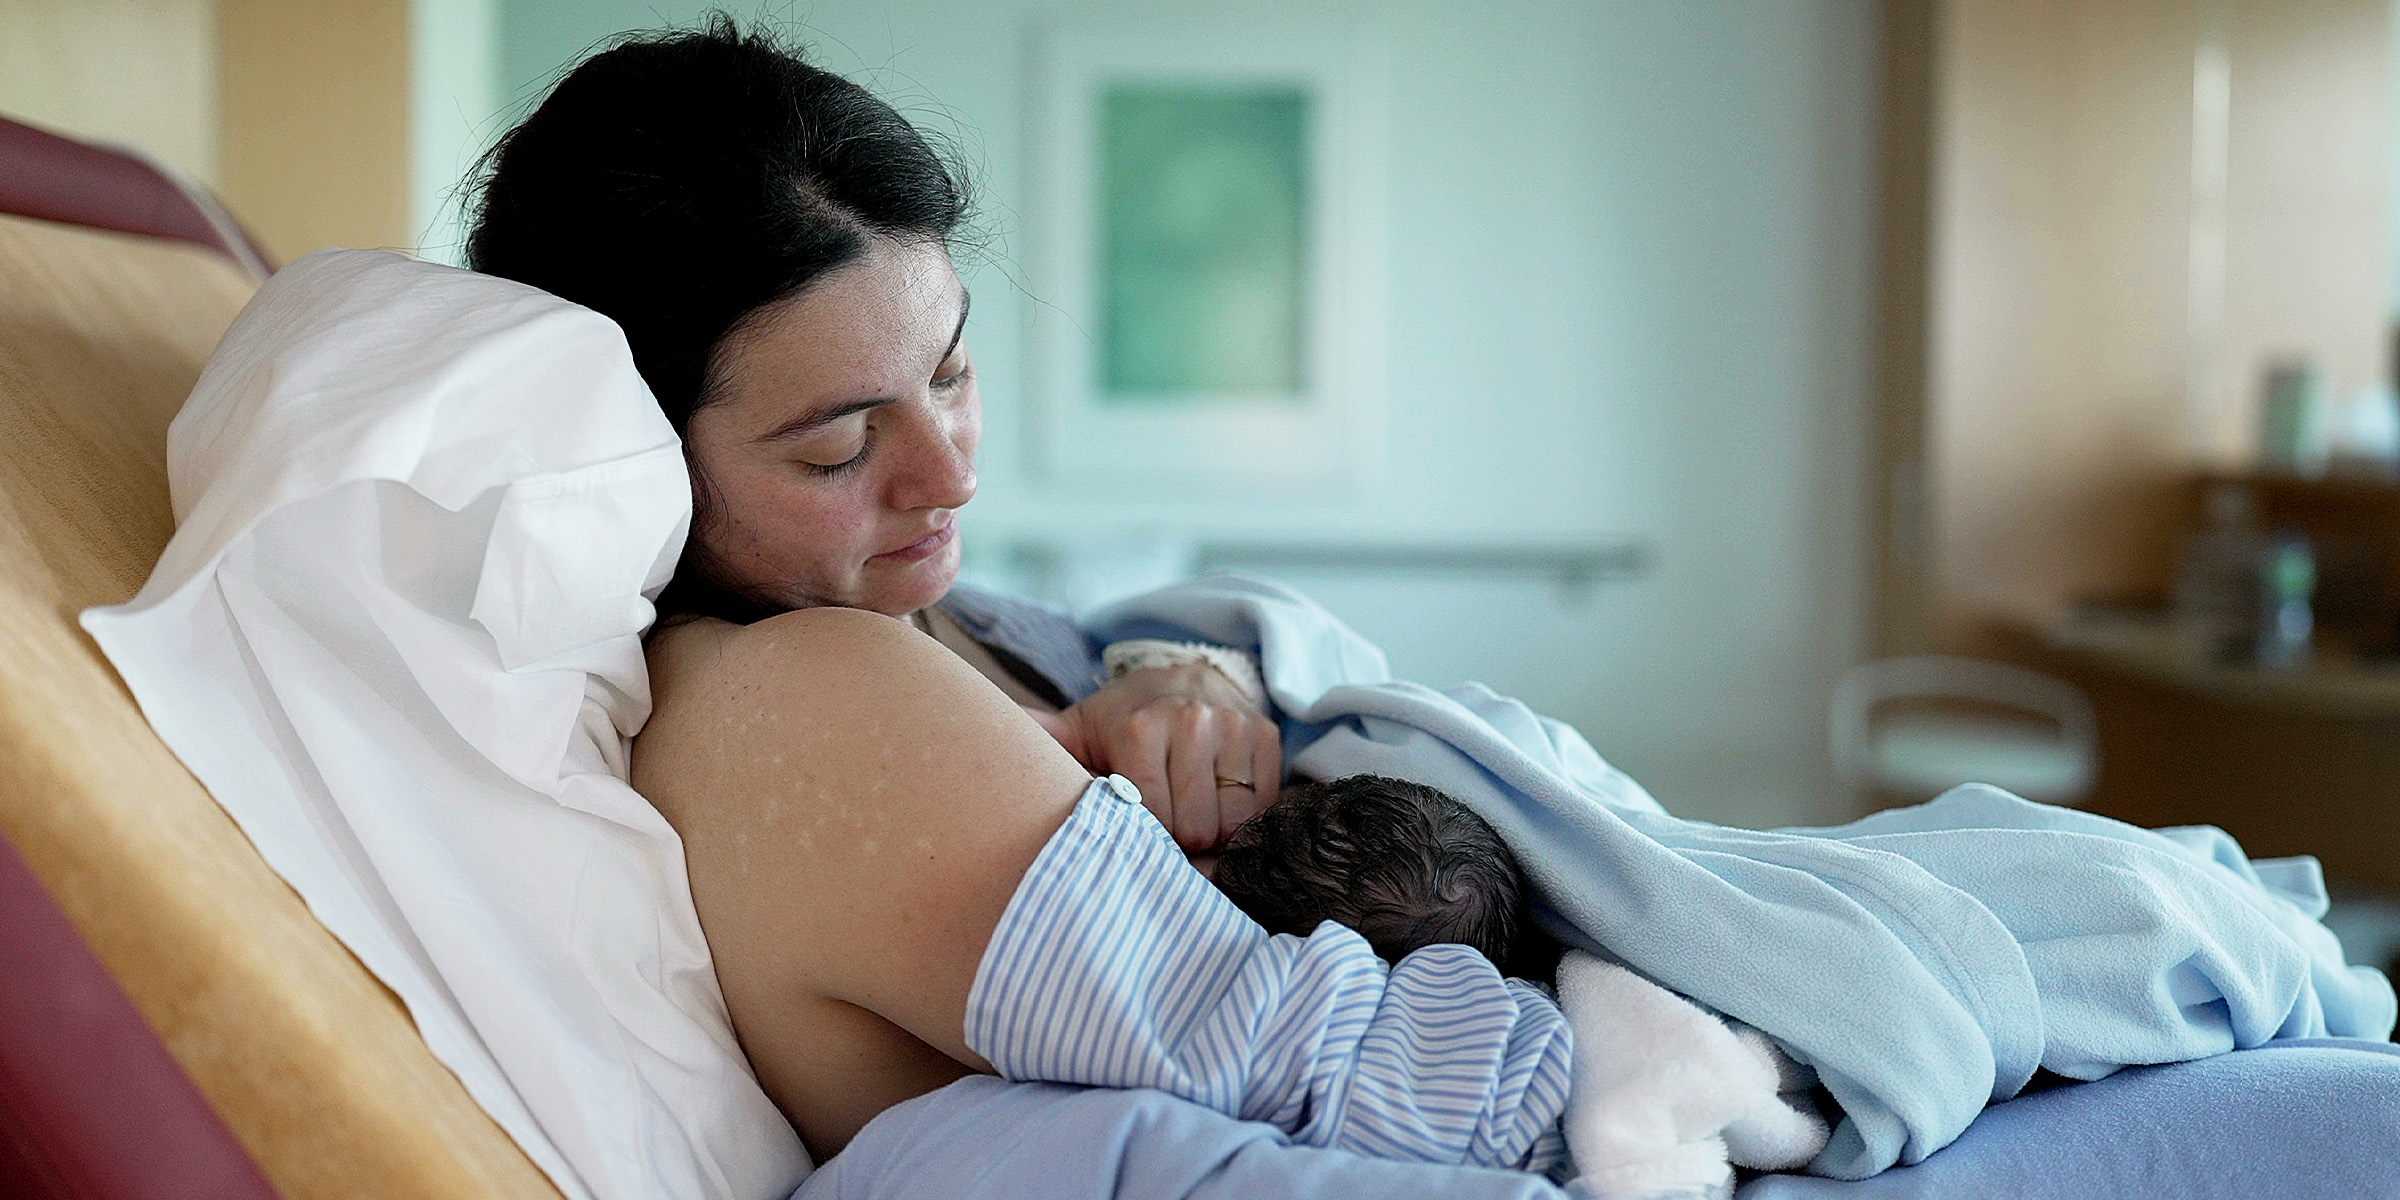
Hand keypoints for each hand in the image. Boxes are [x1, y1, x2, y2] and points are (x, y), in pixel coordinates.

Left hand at [1031, 663, 1281, 851]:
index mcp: (1139, 727)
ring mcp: (1235, 726)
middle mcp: (1192, 719)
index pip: (1153, 822)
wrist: (1179, 680)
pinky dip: (1243, 815)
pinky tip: (1220, 796)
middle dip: (1180, 837)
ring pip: (1232, 823)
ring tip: (1192, 807)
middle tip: (1166, 816)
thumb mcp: (1077, 732)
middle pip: (1195, 829)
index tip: (1136, 821)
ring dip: (1214, 828)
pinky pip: (1263, 806)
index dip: (1145, 835)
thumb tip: (981, 730)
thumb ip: (1040, 741)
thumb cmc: (1121, 723)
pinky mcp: (1267, 735)